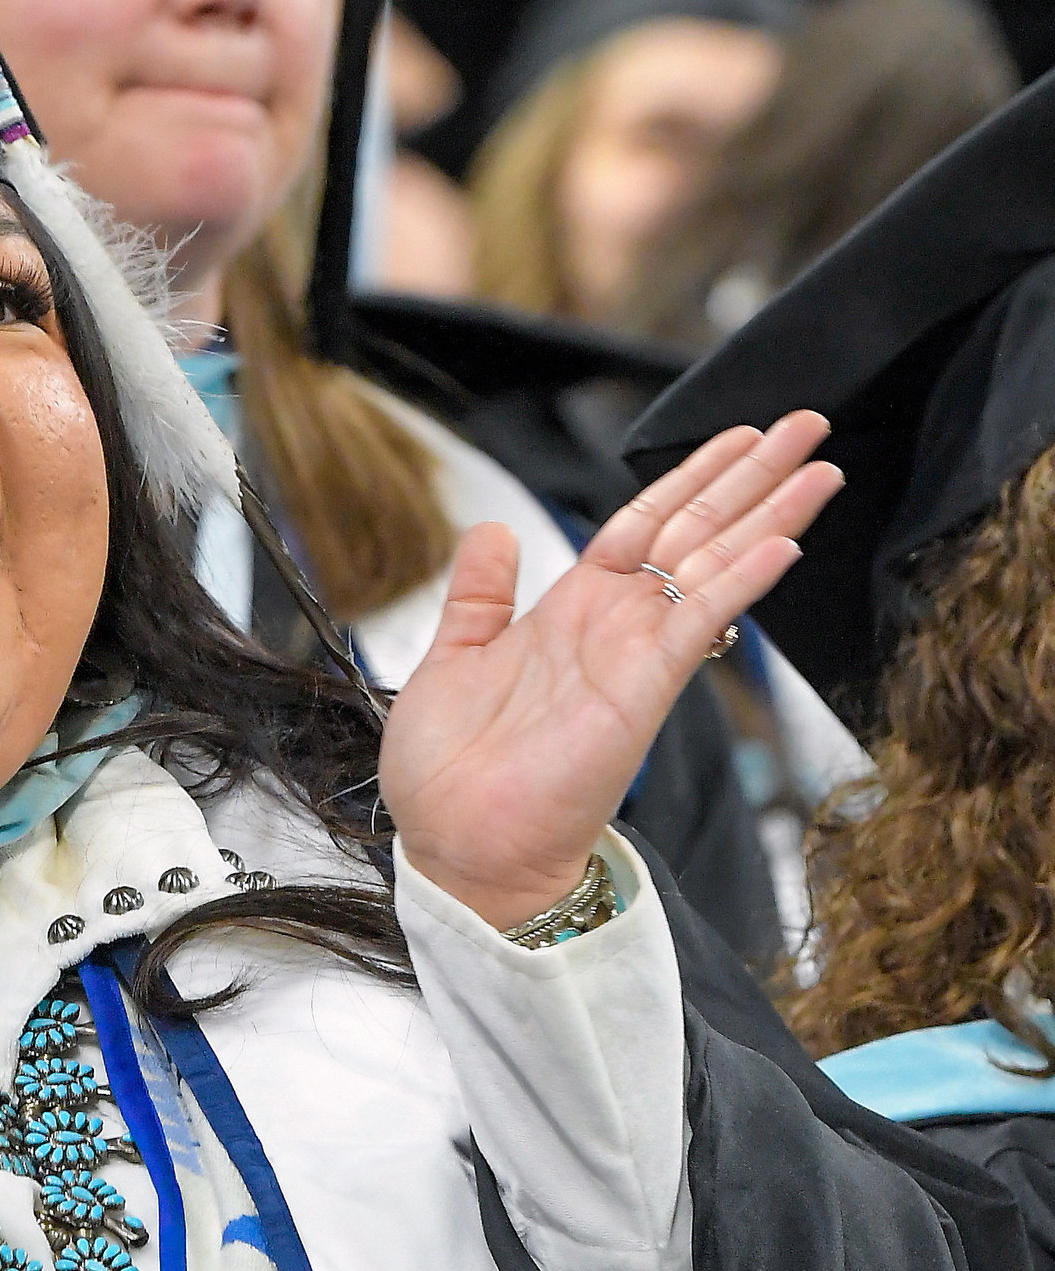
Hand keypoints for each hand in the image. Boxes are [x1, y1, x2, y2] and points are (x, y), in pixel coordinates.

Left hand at [381, 412, 841, 928]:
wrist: (457, 846)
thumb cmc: (451, 773)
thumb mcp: (453, 657)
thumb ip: (480, 595)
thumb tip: (493, 530)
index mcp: (568, 614)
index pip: (641, 525)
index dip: (689, 478)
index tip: (737, 436)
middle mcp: (612, 629)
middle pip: (694, 532)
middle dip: (749, 477)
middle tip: (806, 424)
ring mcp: (634, 657)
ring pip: (712, 565)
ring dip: (767, 512)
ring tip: (820, 463)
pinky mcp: (642, 690)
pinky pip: (698, 622)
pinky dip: (739, 581)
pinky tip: (782, 540)